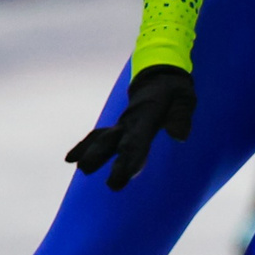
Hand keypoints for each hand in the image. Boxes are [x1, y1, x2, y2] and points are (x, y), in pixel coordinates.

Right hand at [66, 66, 196, 190]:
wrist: (159, 73)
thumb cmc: (174, 90)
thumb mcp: (184, 99)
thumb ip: (180, 118)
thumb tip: (179, 138)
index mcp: (147, 116)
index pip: (137, 140)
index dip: (131, 159)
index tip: (126, 176)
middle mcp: (130, 120)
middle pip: (113, 141)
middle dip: (105, 159)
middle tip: (103, 181)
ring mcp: (122, 122)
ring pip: (101, 138)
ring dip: (90, 153)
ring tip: (81, 169)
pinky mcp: (119, 125)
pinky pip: (99, 136)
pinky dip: (84, 146)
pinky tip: (71, 158)